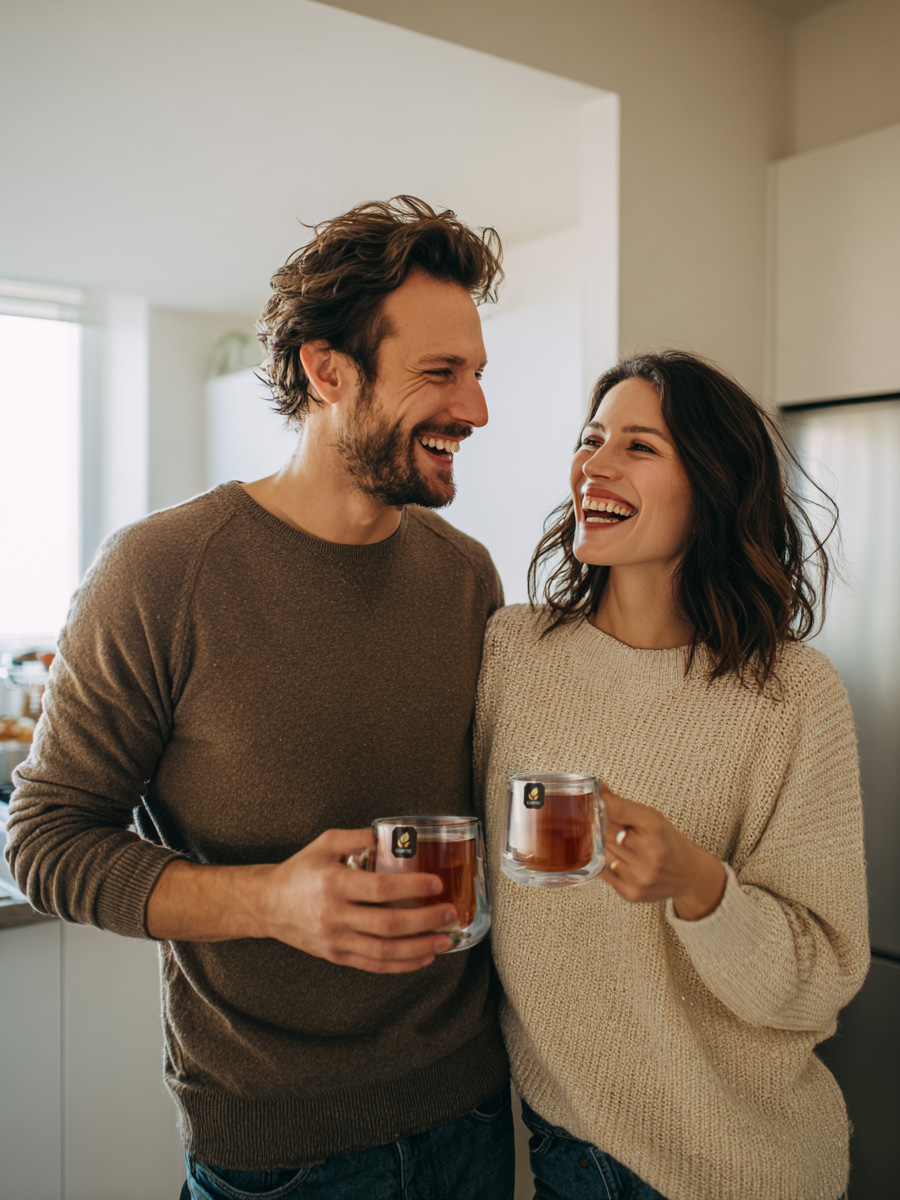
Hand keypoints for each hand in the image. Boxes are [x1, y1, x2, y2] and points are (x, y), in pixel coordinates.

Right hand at [146, 829, 457, 972]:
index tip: (435, 884)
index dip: (412, 888)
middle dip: (424, 920)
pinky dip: (402, 965)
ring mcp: (336, 940)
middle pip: (388, 924)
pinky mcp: (337, 956)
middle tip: (449, 912)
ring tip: (444, 939)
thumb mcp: (325, 843)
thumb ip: (358, 837)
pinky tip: (423, 958)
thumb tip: (394, 836)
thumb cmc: (300, 871)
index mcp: (334, 883)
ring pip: (385, 951)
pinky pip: (374, 965)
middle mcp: (335, 915)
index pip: (381, 889)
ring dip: (420, 947)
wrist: (268, 905)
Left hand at [600, 785, 725, 919]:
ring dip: (601, 846)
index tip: (595, 799)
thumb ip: (623, 805)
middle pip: (604, 833)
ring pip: (601, 853)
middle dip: (599, 825)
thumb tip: (600, 790)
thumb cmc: (667, 842)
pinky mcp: (631, 893)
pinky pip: (603, 873)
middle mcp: (649, 853)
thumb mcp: (652, 817)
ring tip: (613, 842)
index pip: (615, 810)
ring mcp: (640, 876)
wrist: (689, 875)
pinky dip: (605, 863)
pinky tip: (618, 859)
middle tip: (598, 820)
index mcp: (655, 828)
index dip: (600, 804)